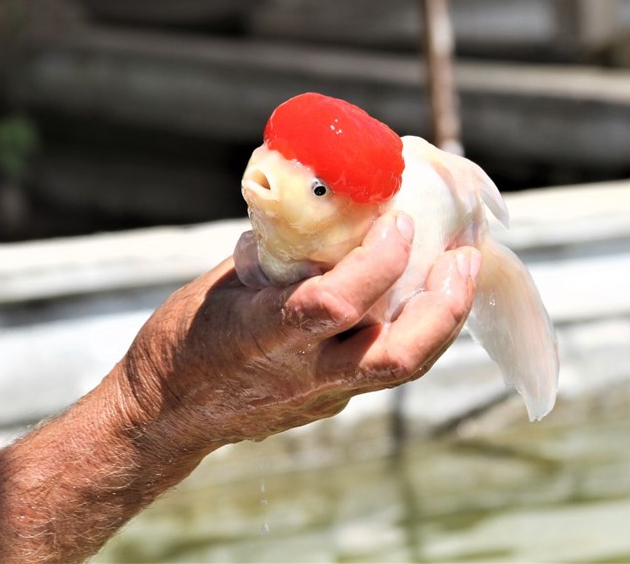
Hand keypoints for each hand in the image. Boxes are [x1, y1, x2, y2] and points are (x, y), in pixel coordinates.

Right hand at [118, 212, 479, 449]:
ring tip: (460, 268)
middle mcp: (302, 373)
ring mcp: (322, 394)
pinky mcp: (332, 402)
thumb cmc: (184, 338)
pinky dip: (415, 325)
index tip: (398, 221)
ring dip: (444, 316)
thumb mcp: (223, 285)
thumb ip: (281, 258)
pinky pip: (385, 364)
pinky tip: (421, 290)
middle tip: (463, 256)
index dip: (377, 263)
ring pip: (404, 366)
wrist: (166, 414)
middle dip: (443, 306)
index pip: (334, 305)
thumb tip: (332, 214)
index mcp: (263, 336)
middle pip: (396, 357)